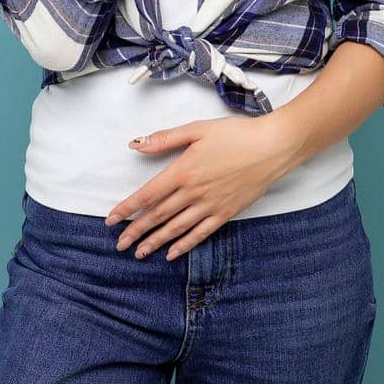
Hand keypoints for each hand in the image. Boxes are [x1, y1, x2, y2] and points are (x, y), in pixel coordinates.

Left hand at [102, 115, 302, 261]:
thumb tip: (135, 144)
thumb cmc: (235, 134)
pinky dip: (184, 245)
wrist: (272, 147)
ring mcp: (210, 205)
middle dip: (136, 231)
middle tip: (119, 244)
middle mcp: (193, 192)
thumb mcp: (197, 129)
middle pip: (158, 216)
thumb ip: (165, 139)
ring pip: (176, 229)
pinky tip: (171, 253)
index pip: (147, 195)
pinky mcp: (225, 213)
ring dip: (155, 242)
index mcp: (183, 171)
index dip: (127, 209)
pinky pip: (200, 234)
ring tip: (139, 253)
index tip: (111, 220)